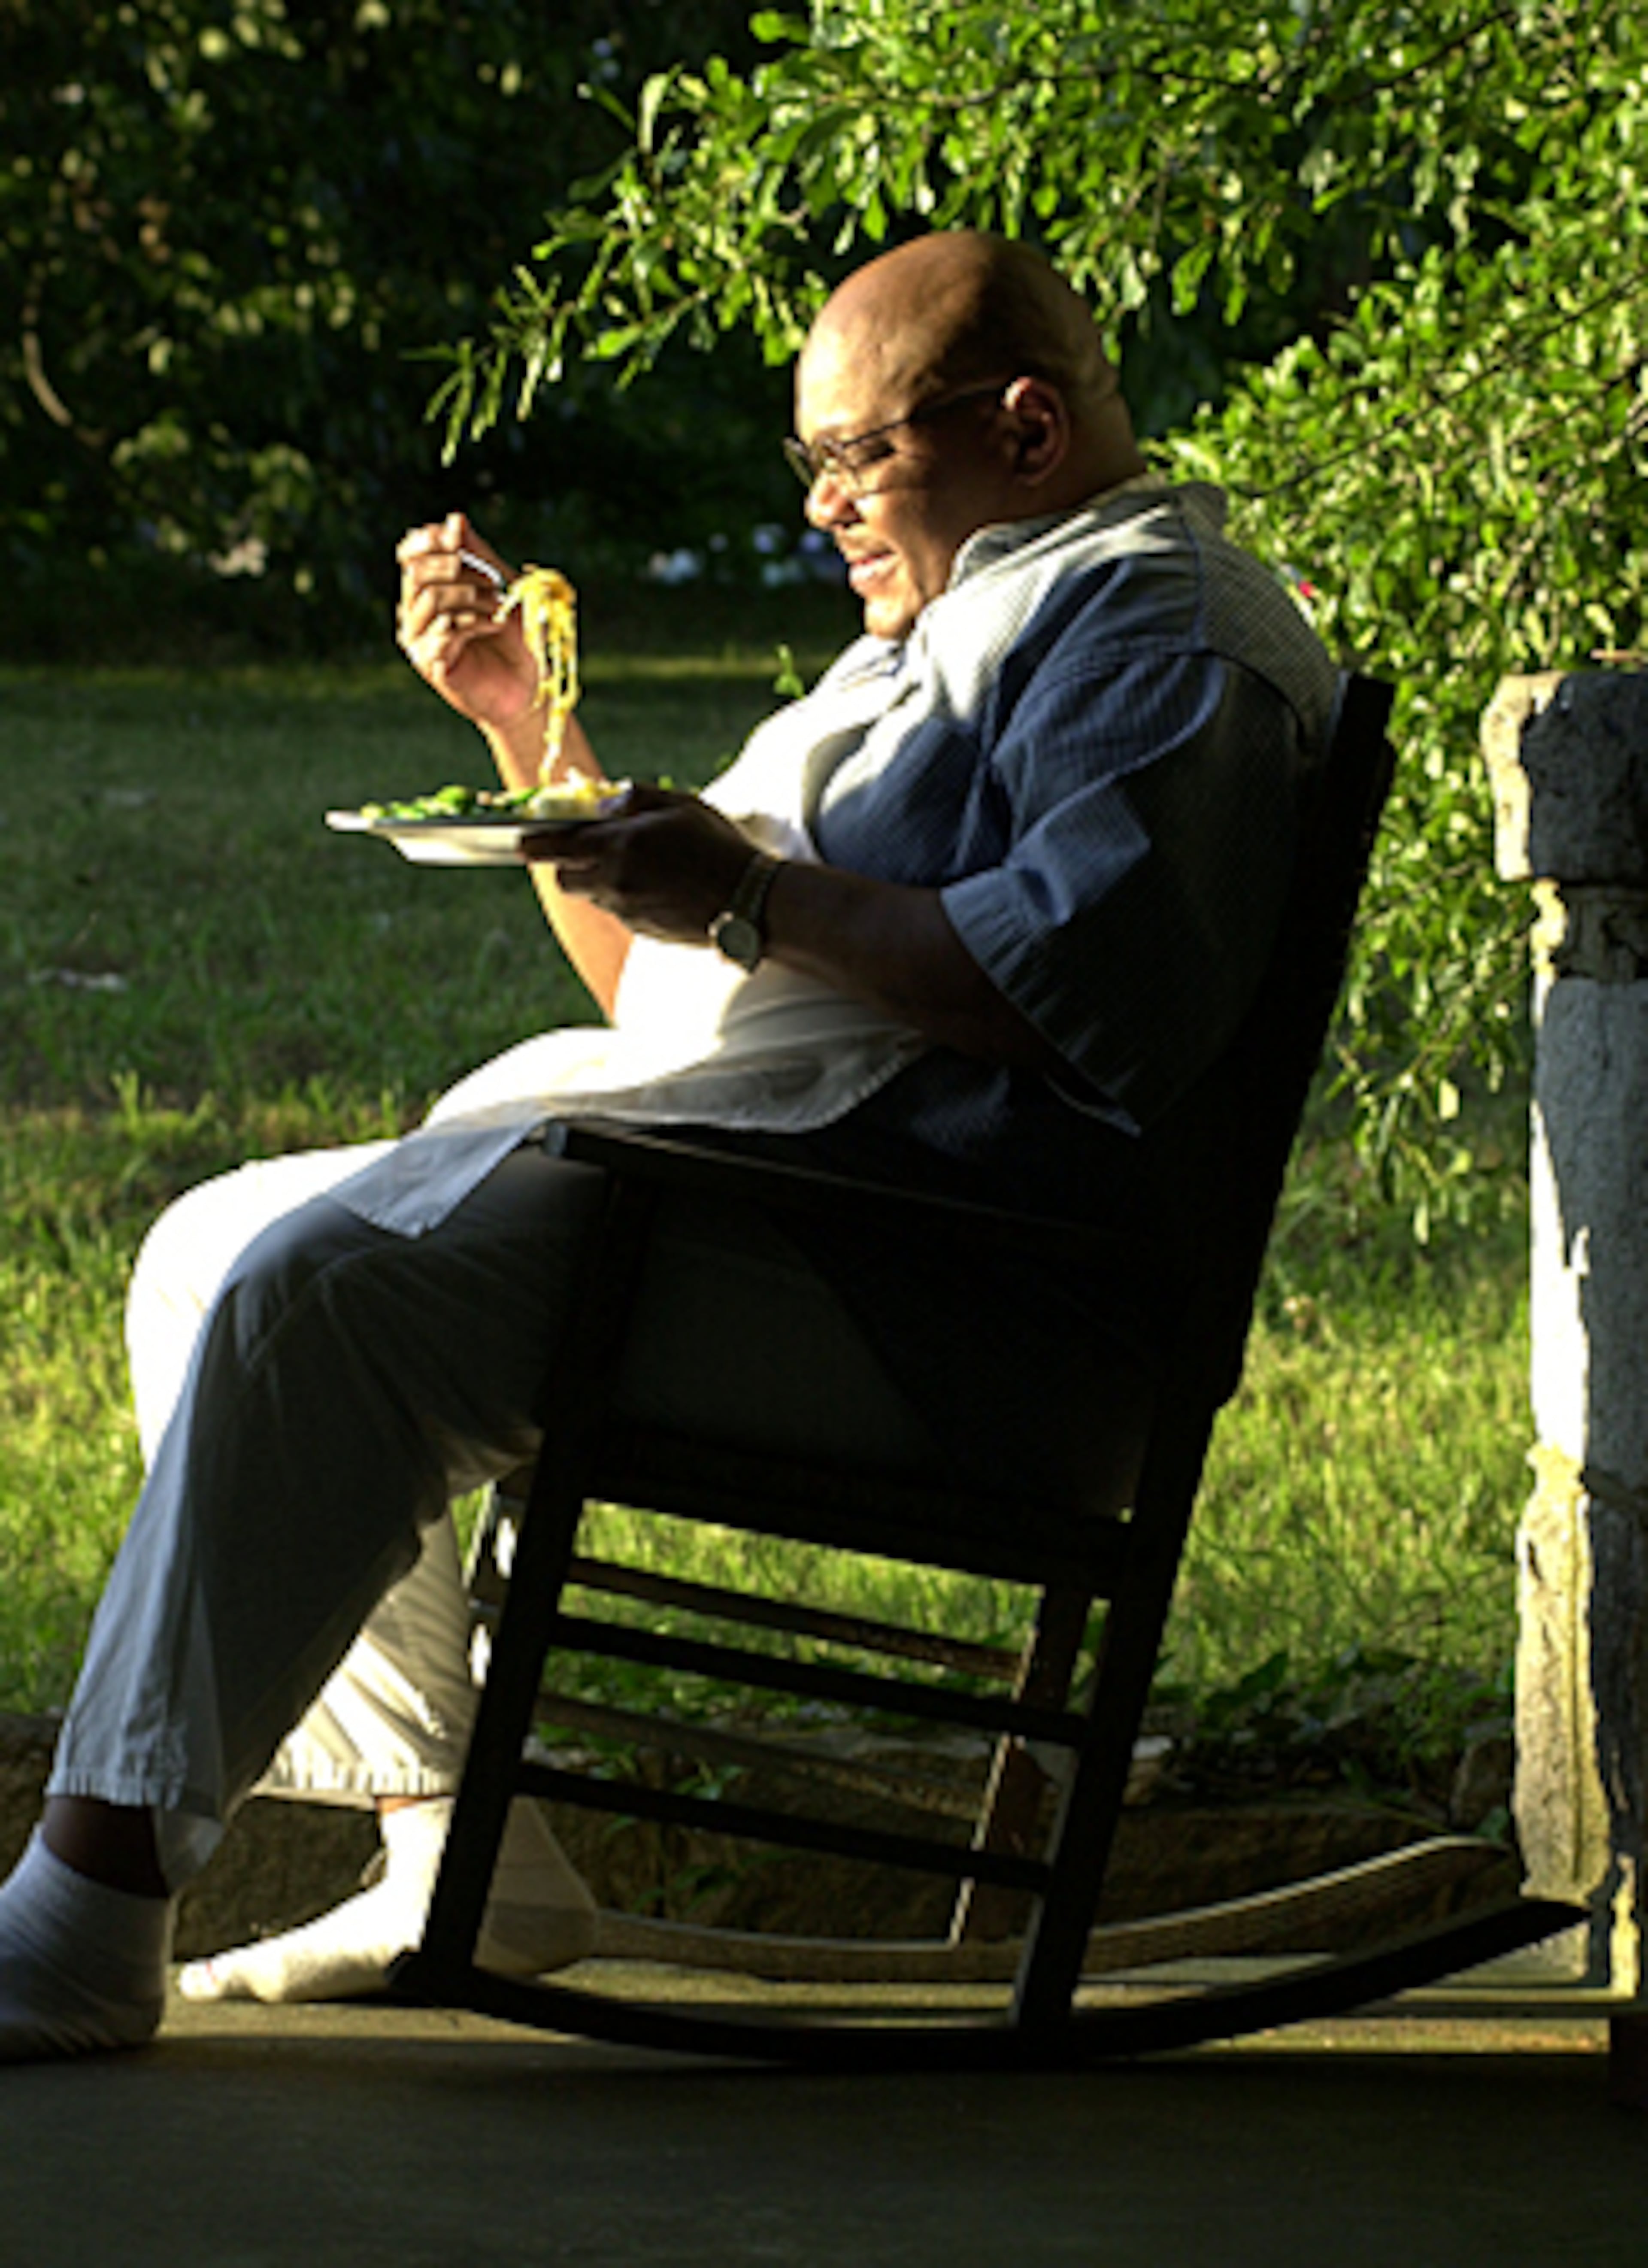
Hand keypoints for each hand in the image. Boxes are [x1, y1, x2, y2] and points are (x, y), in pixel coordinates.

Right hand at [395, 512, 537, 731]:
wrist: (530, 684)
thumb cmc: (516, 634)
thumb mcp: (501, 585)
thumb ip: (477, 553)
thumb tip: (454, 518)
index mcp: (427, 589)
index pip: (409, 554)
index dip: (429, 540)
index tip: (457, 536)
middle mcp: (415, 614)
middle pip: (417, 573)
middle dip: (458, 569)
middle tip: (494, 584)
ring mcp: (420, 641)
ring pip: (430, 600)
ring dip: (471, 597)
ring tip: (499, 607)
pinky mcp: (431, 666)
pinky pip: (442, 633)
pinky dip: (472, 623)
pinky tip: (493, 627)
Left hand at [524, 786, 759, 943]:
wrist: (750, 900)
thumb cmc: (718, 845)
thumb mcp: (680, 805)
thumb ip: (634, 798)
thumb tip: (600, 801)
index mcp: (620, 845)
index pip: (554, 847)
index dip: (531, 843)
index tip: (518, 840)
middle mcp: (615, 881)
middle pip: (563, 878)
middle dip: (566, 864)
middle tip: (584, 849)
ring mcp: (626, 910)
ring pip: (591, 895)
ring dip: (598, 880)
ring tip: (635, 865)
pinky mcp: (640, 930)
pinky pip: (617, 910)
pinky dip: (624, 897)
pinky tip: (656, 885)